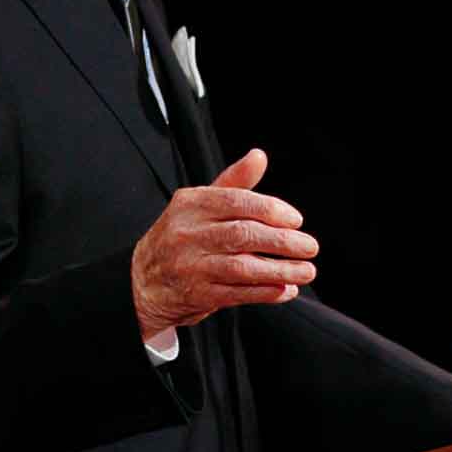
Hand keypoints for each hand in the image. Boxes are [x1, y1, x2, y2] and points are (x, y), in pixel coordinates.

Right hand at [131, 148, 317, 342]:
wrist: (141, 282)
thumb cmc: (180, 236)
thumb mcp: (199, 204)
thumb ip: (232, 183)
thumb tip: (259, 156)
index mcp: (190, 203)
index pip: (236, 201)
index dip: (270, 210)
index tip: (296, 220)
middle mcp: (187, 233)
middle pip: (243, 234)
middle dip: (282, 241)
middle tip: (310, 246)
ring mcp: (190, 265)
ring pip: (243, 267)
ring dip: (281, 271)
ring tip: (306, 271)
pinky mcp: (196, 295)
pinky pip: (238, 293)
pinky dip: (265, 292)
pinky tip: (285, 290)